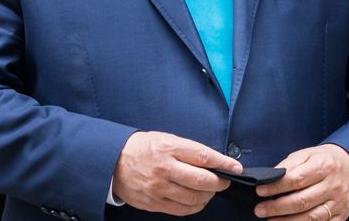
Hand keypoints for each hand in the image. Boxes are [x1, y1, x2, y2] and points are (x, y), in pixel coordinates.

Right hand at [112, 131, 242, 215]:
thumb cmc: (142, 148)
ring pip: (194, 198)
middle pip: (202, 181)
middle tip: (224, 181)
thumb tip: (214, 161)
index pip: (204, 157)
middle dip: (220, 183)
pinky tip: (197, 200)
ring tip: (210, 190)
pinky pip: (182, 210)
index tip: (236, 167)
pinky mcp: (154, 203)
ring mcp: (159, 189)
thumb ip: (188, 150)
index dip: (224, 164)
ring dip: (208, 196)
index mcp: (168, 148)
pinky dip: (195, 206)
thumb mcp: (165, 139)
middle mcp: (164, 169)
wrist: (113, 162)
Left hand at [253, 144, 348, 219]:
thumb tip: (269, 177)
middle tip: (260, 209)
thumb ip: (289, 165)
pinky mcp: (341, 216)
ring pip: (311, 217)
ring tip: (270, 220)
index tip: (260, 190)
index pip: (296, 179)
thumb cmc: (325, 160)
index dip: (276, 187)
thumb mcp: (307, 154)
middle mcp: (332, 186)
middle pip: (302, 201)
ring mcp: (338, 203)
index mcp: (323, 166)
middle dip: (277, 207)